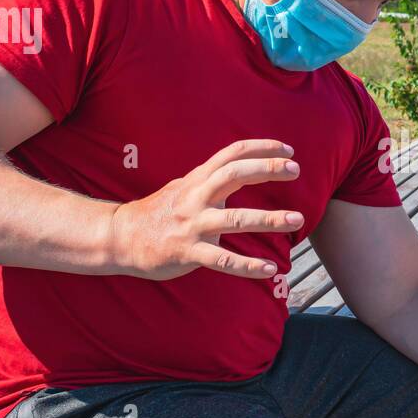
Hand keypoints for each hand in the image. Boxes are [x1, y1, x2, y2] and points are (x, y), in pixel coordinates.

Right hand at [107, 139, 301, 279]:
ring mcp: (192, 225)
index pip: (232, 154)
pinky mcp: (188, 252)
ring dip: (268, 219)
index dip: (261, 149)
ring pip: (235, 219)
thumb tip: (242, 168)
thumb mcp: (186, 187)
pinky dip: (247, 266)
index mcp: (198, 179)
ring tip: (297, 219)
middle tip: (295, 170)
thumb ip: (213, 179)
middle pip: (234, 175)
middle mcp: (196, 197)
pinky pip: (222, 260)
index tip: (288, 151)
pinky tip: (269, 269)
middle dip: (266, 171)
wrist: (121, 237)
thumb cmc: (161, 212)